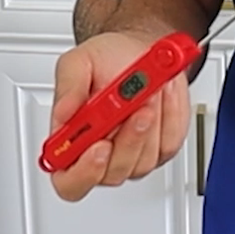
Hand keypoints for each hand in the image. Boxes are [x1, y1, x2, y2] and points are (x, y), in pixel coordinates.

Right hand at [48, 32, 190, 201]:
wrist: (144, 53)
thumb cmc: (109, 61)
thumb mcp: (80, 61)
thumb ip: (68, 86)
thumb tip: (63, 114)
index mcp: (71, 141)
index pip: (69, 180)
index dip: (83, 173)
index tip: (100, 146)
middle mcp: (101, 154)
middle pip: (113, 173)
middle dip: (129, 139)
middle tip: (138, 107)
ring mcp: (134, 154)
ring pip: (145, 160)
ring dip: (152, 124)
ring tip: (150, 91)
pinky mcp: (163, 146)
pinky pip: (170, 143)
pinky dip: (171, 115)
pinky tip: (164, 95)